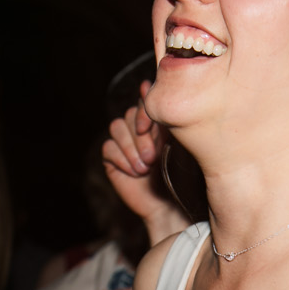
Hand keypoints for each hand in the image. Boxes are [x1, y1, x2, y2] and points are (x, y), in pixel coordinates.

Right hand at [102, 82, 191, 246]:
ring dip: (131, 149)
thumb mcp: (175, 141)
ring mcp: (124, 142)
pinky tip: (135, 173)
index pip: (144, 101)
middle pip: (130, 114)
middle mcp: (139, 127)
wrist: (169, 205)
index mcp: (157, 120)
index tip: (150, 128)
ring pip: (117, 128)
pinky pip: (109, 148)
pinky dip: (122, 160)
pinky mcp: (112, 157)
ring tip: (145, 167)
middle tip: (153, 158)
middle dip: (141, 137)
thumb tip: (146, 84)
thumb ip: (163, 115)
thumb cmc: (179, 173)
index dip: (144, 112)